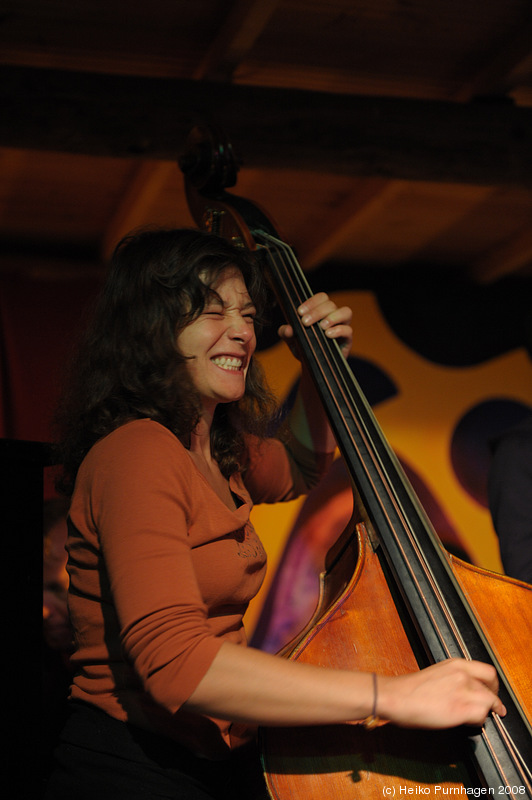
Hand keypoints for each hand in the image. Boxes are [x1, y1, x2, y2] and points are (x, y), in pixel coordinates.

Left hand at [278, 292, 352, 358]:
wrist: (311, 365)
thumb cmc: (304, 348)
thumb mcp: (292, 340)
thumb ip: (286, 333)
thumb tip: (287, 329)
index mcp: (320, 312)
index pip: (321, 298)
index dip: (311, 302)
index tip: (300, 312)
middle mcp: (333, 316)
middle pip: (331, 304)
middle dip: (317, 312)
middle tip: (305, 322)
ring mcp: (342, 327)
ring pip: (346, 312)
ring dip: (332, 317)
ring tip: (322, 327)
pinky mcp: (347, 340)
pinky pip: (348, 330)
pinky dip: (338, 330)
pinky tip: (328, 335)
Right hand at [379, 658, 505, 729]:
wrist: (397, 696)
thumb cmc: (410, 688)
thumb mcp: (437, 674)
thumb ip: (455, 679)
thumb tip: (467, 692)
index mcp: (456, 664)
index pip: (488, 672)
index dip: (492, 685)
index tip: (491, 692)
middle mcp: (462, 674)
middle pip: (492, 686)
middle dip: (494, 698)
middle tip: (492, 707)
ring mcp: (463, 690)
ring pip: (490, 701)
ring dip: (486, 711)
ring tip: (476, 717)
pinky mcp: (461, 708)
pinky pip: (482, 715)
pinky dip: (479, 721)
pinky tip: (468, 723)